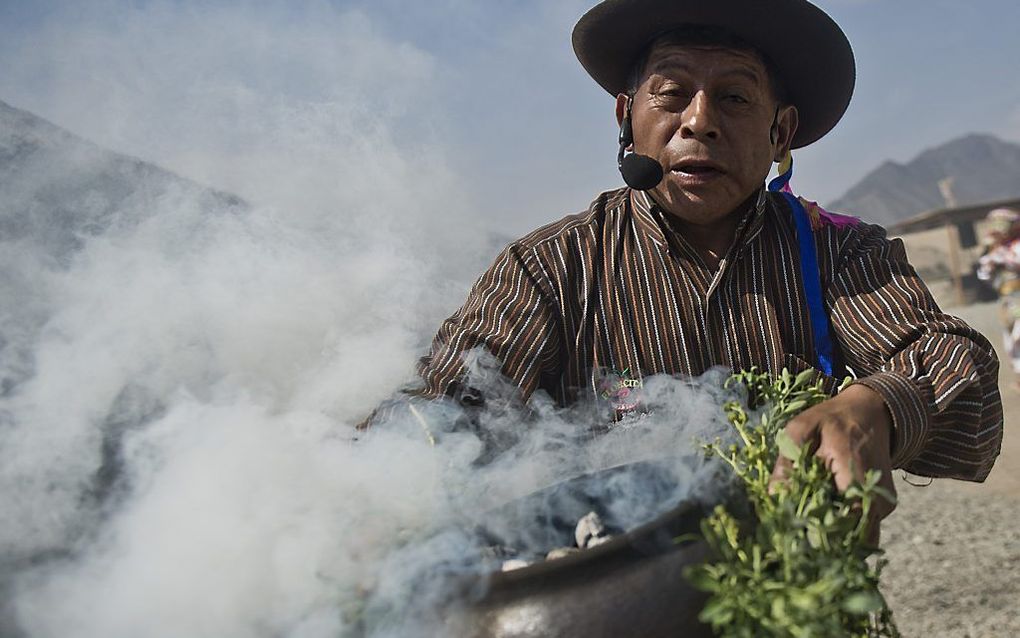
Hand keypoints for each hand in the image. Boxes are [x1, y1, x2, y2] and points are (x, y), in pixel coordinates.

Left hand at [769, 384, 896, 543]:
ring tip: (806, 525)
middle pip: (850, 537)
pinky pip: (861, 526)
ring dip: (833, 534)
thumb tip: (773, 496)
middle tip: (794, 537)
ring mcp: (883, 505)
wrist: (872, 413)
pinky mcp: (883, 507)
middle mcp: (876, 497)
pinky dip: (841, 525)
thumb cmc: (833, 420)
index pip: (841, 523)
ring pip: (857, 537)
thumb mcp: (802, 429)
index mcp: (854, 475)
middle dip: (822, 540)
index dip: (816, 534)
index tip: (792, 538)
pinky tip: (821, 514)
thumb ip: (788, 461)